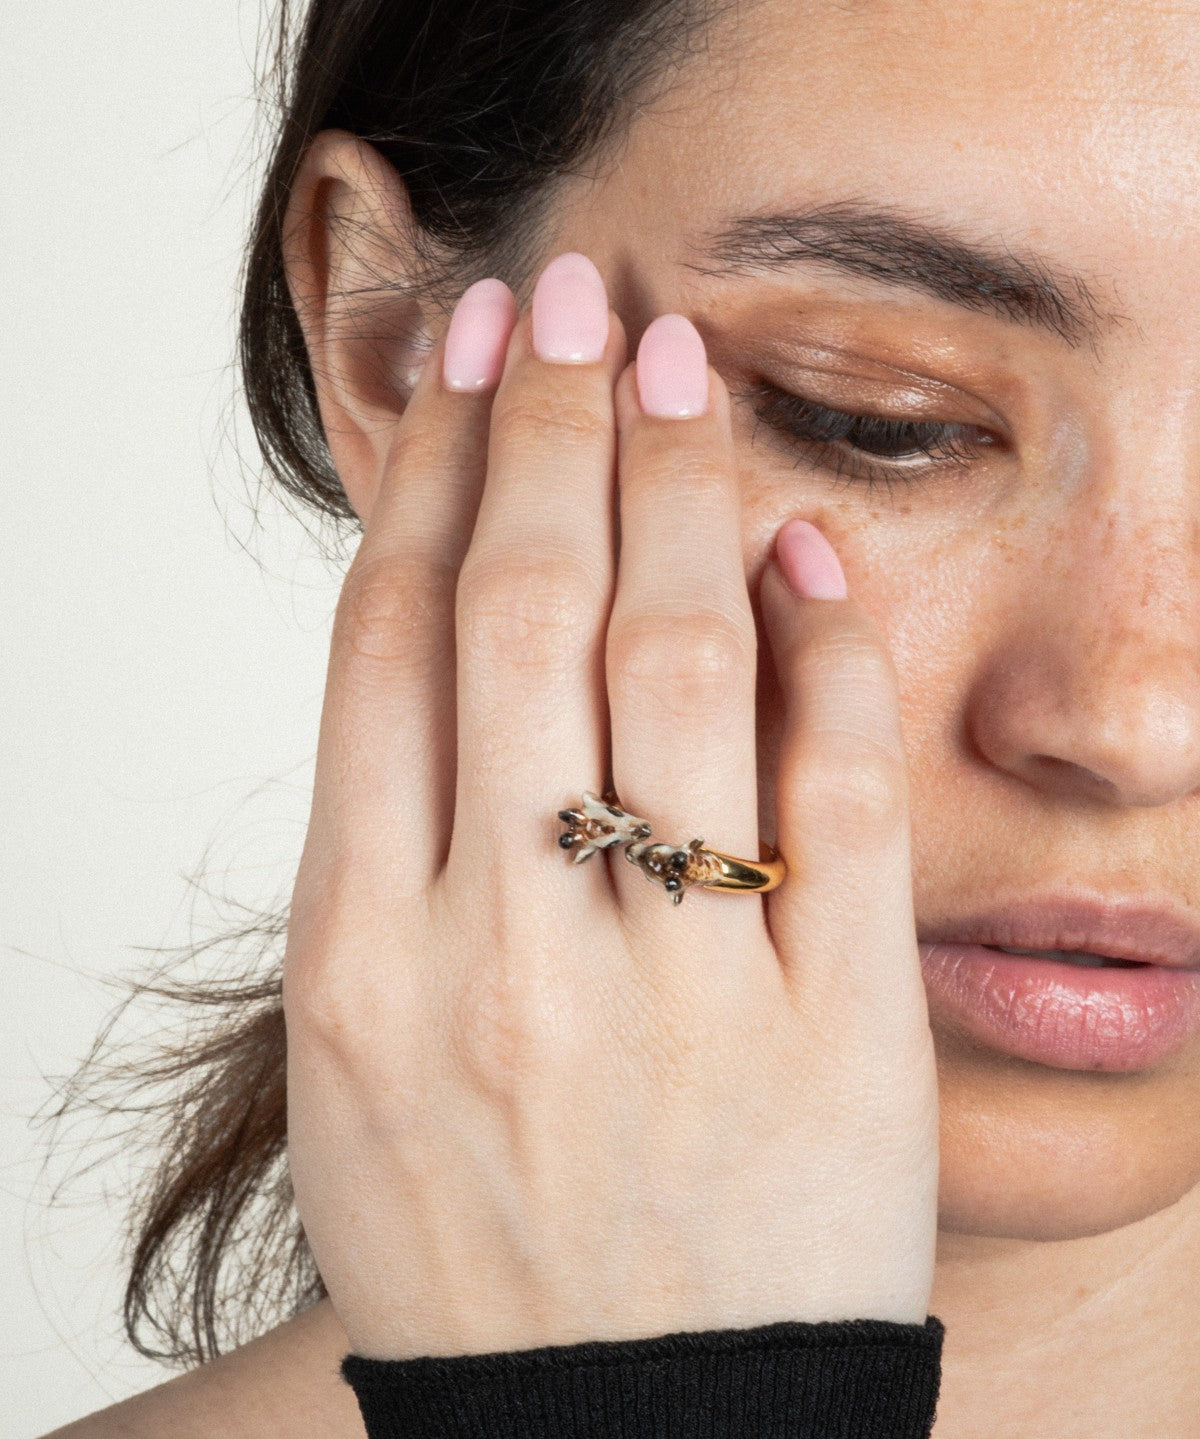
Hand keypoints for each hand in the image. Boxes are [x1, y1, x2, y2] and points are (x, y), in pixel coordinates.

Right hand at [282, 251, 939, 1360]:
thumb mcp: (365, 1058)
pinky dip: (827, 649)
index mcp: (364, 957)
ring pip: (672, 664)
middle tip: (575, 298)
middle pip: (523, 611)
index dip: (436, 472)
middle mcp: (500, 953)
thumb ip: (395, 853)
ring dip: (676, 485)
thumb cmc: (480, 1244)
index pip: (395, 643)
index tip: (473, 357)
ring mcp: (671, 991)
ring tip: (678, 364)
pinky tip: (809, 545)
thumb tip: (456, 640)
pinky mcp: (830, 1034)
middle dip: (549, 423)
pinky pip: (835, 791)